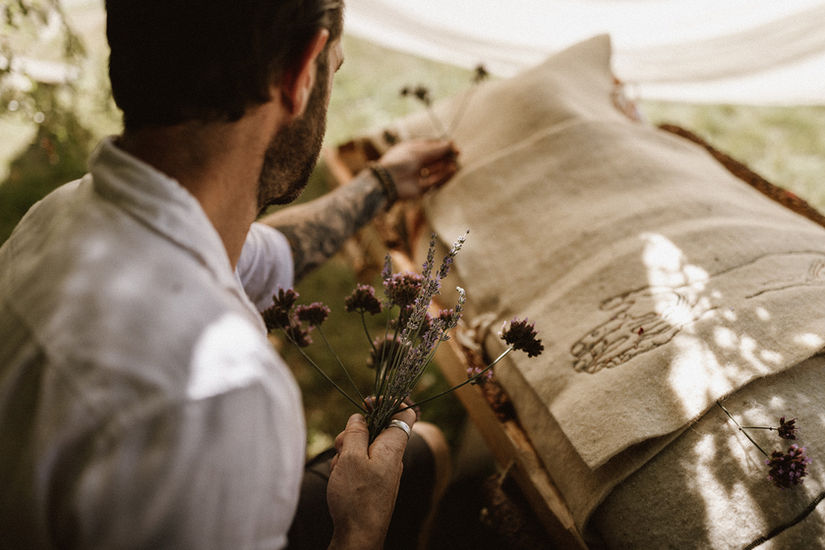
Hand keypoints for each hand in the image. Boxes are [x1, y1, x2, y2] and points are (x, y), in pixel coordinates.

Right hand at [326, 408, 416, 549]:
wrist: (359, 536)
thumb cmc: (357, 497)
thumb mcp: (350, 457)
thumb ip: (356, 432)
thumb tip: (359, 416)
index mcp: (393, 446)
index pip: (405, 412)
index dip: (389, 402)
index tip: (367, 403)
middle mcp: (392, 456)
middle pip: (376, 429)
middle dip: (354, 432)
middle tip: (342, 445)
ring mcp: (383, 470)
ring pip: (364, 447)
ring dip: (347, 451)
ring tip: (339, 469)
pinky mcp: (374, 483)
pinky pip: (360, 464)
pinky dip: (348, 466)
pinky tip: (340, 479)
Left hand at [378, 139, 459, 199]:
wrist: (387, 181)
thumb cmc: (400, 161)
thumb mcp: (419, 152)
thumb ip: (435, 149)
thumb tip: (450, 144)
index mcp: (412, 150)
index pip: (430, 147)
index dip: (442, 146)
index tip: (453, 146)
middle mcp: (415, 162)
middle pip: (434, 159)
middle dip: (446, 156)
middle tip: (457, 155)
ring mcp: (417, 176)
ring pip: (435, 170)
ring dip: (446, 167)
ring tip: (455, 164)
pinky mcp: (420, 189)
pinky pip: (434, 181)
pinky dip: (443, 176)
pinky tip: (451, 170)